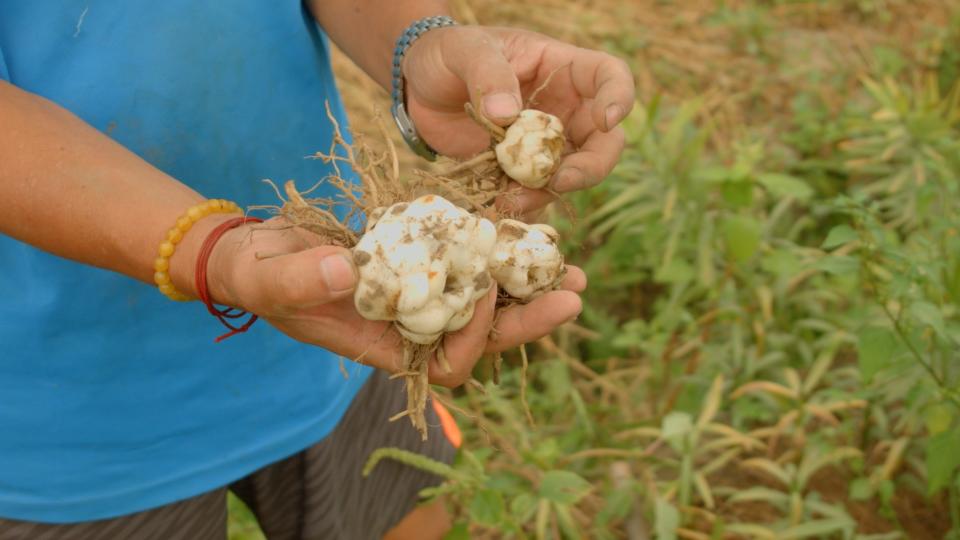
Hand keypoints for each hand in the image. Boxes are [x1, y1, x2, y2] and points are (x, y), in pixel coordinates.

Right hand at [207, 218, 584, 386]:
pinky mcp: (419, 259)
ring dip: (527, 286)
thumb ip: (301, 281)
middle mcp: (410, 325)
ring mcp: (418, 293)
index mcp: (382, 345)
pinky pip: (467, 260)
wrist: (257, 252)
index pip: (446, 364)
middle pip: (482, 338)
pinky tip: (527, 228)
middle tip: (573, 293)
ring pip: (484, 302)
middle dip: (527, 320)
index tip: (484, 290)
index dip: (474, 338)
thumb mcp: (269, 280)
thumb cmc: (258, 276)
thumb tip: (348, 272)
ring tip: (570, 266)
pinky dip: (496, 248)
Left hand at [402, 25, 634, 216]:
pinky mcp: (521, 169)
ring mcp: (545, 142)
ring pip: (573, 173)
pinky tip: (500, 201)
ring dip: (551, 191)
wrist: (418, 88)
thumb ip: (487, 74)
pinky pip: (536, 191)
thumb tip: (508, 114)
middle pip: (605, 140)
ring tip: (513, 197)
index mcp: (562, 69)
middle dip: (593, 165)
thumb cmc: (448, 54)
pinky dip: (525, 201)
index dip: (620, 97)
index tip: (608, 120)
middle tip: (562, 180)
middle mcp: (564, 108)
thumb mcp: (465, 51)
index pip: (610, 77)